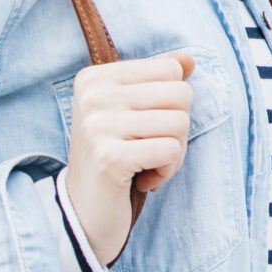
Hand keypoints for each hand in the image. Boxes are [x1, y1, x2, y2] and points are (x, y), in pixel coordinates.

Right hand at [59, 52, 194, 265]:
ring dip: (173, 154)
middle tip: (150, 150)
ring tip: (145, 165)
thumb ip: (158, 82)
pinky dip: (166, 171)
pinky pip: (171, 151)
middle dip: (177, 129)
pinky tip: (142, 181)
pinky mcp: (110, 157)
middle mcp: (92, 95)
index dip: (172, 104)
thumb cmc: (114, 158)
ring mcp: (97, 125)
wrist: (83, 212)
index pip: (170, 70)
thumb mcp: (132, 113)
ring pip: (180, 123)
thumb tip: (188, 59)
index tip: (145, 127)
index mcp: (95, 78)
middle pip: (180, 94)